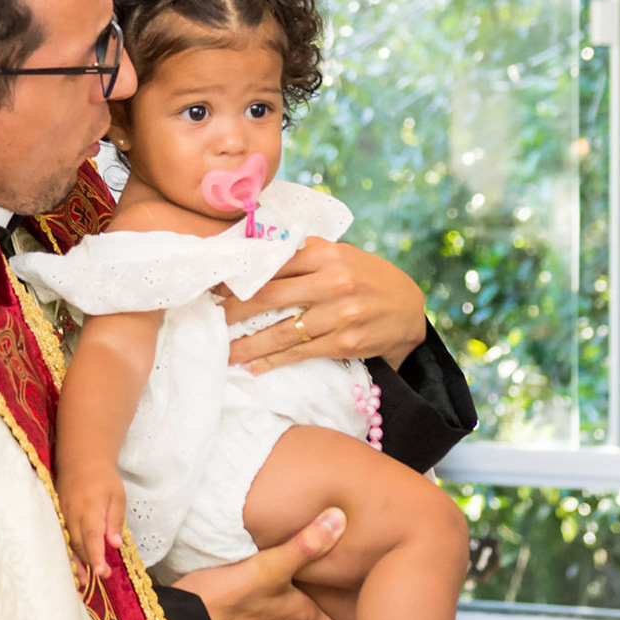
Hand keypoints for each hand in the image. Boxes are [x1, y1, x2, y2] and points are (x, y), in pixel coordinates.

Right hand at [59, 467, 124, 586]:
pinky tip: (72, 566)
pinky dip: (68, 553)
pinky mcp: (57, 517)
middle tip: (101, 577)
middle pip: (79, 543)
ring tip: (84, 581)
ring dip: (76, 563)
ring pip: (69, 543)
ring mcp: (62, 516)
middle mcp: (73, 513)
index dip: (96, 555)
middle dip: (89, 562)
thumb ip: (115, 521)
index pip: (92, 535)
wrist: (81, 463)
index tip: (101, 571)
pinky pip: (62, 538)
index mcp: (90, 507)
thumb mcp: (117, 497)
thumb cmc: (104, 481)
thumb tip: (115, 545)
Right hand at [170, 508, 354, 619]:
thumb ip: (305, 545)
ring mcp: (261, 619)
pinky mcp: (241, 611)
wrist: (183, 614)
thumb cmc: (228, 596)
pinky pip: (274, 615)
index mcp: (298, 614)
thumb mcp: (270, 566)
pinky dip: (286, 611)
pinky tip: (281, 598)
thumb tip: (340, 519)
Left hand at [222, 238, 426, 373]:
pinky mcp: (345, 341)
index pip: (272, 264)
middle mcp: (333, 281)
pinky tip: (254, 366)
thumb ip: (305, 254)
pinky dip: (273, 361)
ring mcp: (340, 313)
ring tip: (225, 350)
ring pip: (282, 330)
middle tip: (210, 318)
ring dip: (248, 343)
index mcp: (328, 254)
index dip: (241, 276)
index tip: (216, 287)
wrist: (409, 309)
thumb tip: (256, 255)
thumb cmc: (368, 278)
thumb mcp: (342, 255)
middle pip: (270, 296)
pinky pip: (300, 353)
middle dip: (234, 310)